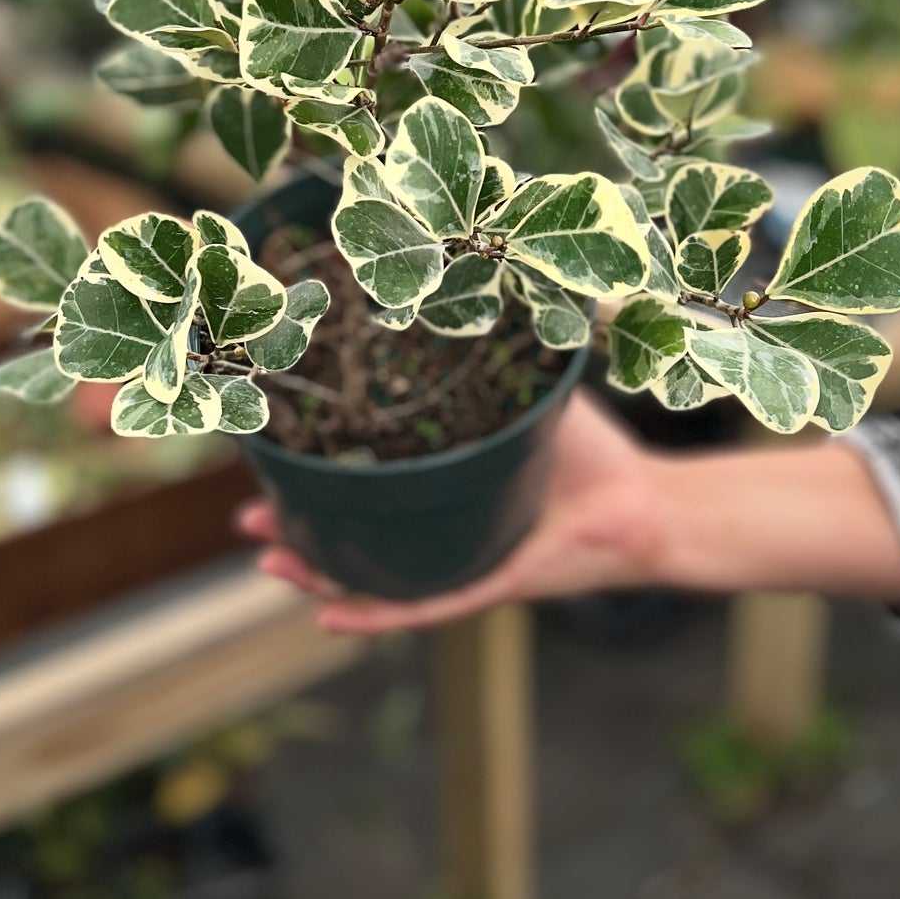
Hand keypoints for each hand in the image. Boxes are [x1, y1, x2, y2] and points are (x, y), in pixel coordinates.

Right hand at [236, 389, 668, 634]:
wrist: (648, 503)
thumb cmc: (590, 448)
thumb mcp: (525, 390)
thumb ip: (491, 349)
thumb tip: (457, 284)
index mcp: (443, 487)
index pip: (366, 483)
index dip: (316, 474)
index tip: (273, 454)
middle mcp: (442, 530)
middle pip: (353, 534)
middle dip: (298, 526)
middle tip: (251, 511)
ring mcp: (459, 561)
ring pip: (372, 576)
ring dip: (316, 572)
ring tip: (268, 556)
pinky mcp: (487, 587)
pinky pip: (420, 607)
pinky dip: (373, 613)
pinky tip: (328, 615)